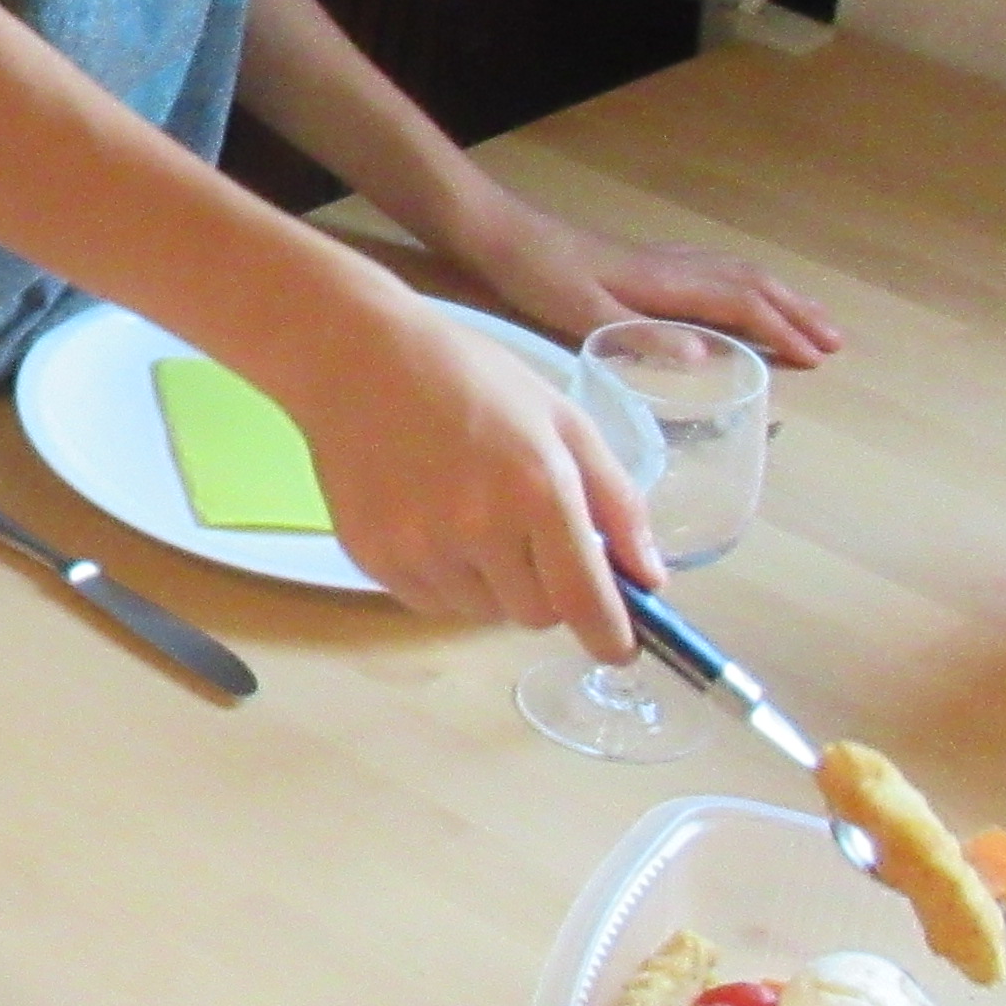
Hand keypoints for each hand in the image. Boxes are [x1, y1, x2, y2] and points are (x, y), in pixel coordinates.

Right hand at [267, 282, 653, 643]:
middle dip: (549, 591)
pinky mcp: (374, 559)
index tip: (619, 647)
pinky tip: (432, 523)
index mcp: (539, 491)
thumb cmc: (473, 378)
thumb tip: (648, 579)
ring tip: (472, 519)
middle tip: (532, 540)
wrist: (357, 358)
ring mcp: (420, 549)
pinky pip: (431, 604)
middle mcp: (479, 530)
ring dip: (494, 586)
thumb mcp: (564, 420)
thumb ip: (617, 501)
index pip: (584, 602)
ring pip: (483, 614)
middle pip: (536, 616)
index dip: (610, 638)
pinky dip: (447, 580)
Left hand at [449, 196, 840, 370]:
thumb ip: (641, 336)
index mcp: (665, 282)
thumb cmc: (533, 278)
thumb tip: (708, 352)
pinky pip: (713, 269)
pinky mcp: (640, 260)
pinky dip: (744, 283)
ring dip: (777, 295)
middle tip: (835, 341)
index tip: (817, 359)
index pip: (742, 306)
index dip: (783, 332)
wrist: (495, 232)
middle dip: (796, 311)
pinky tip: (738, 292)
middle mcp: (671, 265)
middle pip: (751, 283)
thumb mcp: (582, 315)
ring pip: (735, 272)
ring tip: (807, 316)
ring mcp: (658, 259)